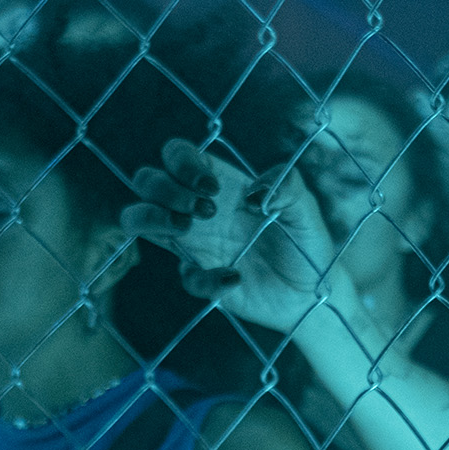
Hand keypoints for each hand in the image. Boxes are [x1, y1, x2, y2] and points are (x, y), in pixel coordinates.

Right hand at [123, 139, 344, 331]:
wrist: (311, 294)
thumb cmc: (306, 244)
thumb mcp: (306, 210)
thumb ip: (289, 187)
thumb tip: (256, 193)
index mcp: (221, 183)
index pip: (176, 154)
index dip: (182, 162)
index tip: (213, 188)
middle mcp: (198, 208)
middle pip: (146, 180)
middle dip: (163, 189)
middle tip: (205, 211)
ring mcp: (194, 242)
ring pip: (136, 219)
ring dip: (151, 219)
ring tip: (186, 230)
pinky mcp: (200, 277)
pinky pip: (183, 275)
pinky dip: (204, 278)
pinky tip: (235, 278)